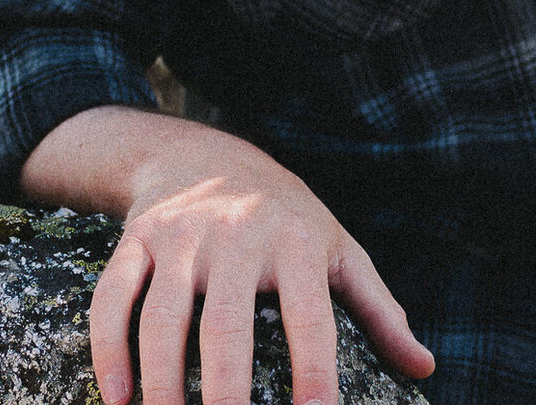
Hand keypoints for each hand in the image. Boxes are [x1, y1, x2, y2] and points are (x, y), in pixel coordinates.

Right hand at [44, 111, 434, 404]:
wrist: (205, 154)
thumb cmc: (287, 219)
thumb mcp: (339, 249)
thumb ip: (378, 310)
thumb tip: (425, 366)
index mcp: (298, 242)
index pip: (310, 316)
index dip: (315, 371)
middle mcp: (238, 235)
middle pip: (226, 324)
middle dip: (225, 391)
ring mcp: (182, 237)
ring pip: (163, 318)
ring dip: (161, 383)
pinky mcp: (136, 239)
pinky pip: (114, 298)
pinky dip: (110, 350)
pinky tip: (118, 397)